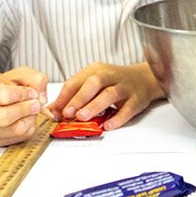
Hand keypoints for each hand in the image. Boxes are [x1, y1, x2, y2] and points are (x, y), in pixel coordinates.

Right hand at [0, 66, 47, 146]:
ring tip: (32, 110)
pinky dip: (30, 127)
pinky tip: (27, 118)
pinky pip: (20, 138)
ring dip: (30, 118)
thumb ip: (34, 79)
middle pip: (4, 117)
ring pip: (15, 130)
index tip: (31, 92)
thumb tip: (41, 97)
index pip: (0, 95)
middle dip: (26, 109)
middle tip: (36, 103)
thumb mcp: (19, 75)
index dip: (21, 94)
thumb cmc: (4, 87)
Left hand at [48, 62, 164, 130]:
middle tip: (69, 113)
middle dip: (80, 98)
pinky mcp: (137, 100)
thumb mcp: (92, 83)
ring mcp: (125, 88)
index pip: (76, 81)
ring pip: (110, 94)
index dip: (64, 97)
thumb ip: (73, 95)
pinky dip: (117, 118)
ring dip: (95, 106)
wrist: (144, 78)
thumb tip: (51, 111)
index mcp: (96, 70)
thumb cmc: (113, 82)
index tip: (56, 111)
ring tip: (83, 117)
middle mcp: (111, 76)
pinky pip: (128, 109)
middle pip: (95, 83)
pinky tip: (107, 126)